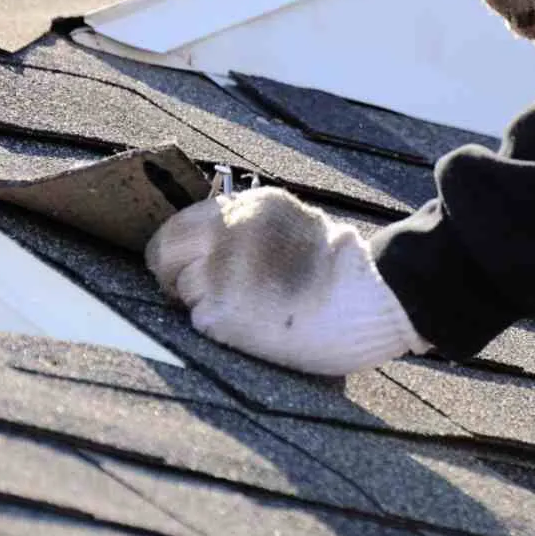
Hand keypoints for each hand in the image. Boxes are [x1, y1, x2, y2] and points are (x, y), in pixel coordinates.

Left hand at [145, 187, 429, 375]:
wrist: (371, 297)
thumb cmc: (339, 269)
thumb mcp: (291, 221)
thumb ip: (247, 227)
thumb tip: (209, 243)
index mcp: (244, 208)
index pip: (178, 226)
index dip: (176, 250)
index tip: (183, 266)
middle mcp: (225, 232)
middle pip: (164, 254)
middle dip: (172, 273)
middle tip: (191, 291)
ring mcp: (218, 272)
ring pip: (182, 290)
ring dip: (203, 303)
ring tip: (245, 310)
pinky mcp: (219, 312)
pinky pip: (199, 321)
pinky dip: (218, 327)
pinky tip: (251, 326)